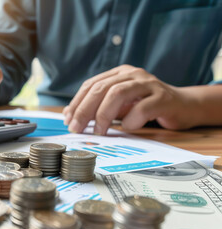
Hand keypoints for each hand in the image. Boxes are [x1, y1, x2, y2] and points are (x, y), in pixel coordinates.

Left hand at [63, 64, 199, 134]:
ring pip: (118, 93)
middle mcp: (132, 74)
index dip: (77, 102)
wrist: (183, 105)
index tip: (68, 120)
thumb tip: (70, 115)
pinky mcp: (163, 97)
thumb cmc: (146, 106)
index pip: (91, 84)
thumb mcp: (119, 105)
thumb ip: (98, 107)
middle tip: (76, 128)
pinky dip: (131, 119)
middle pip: (101, 88)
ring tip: (99, 132)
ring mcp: (149, 84)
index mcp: (119, 73)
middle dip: (85, 110)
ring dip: (104, 115)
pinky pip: (142, 107)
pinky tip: (127, 128)